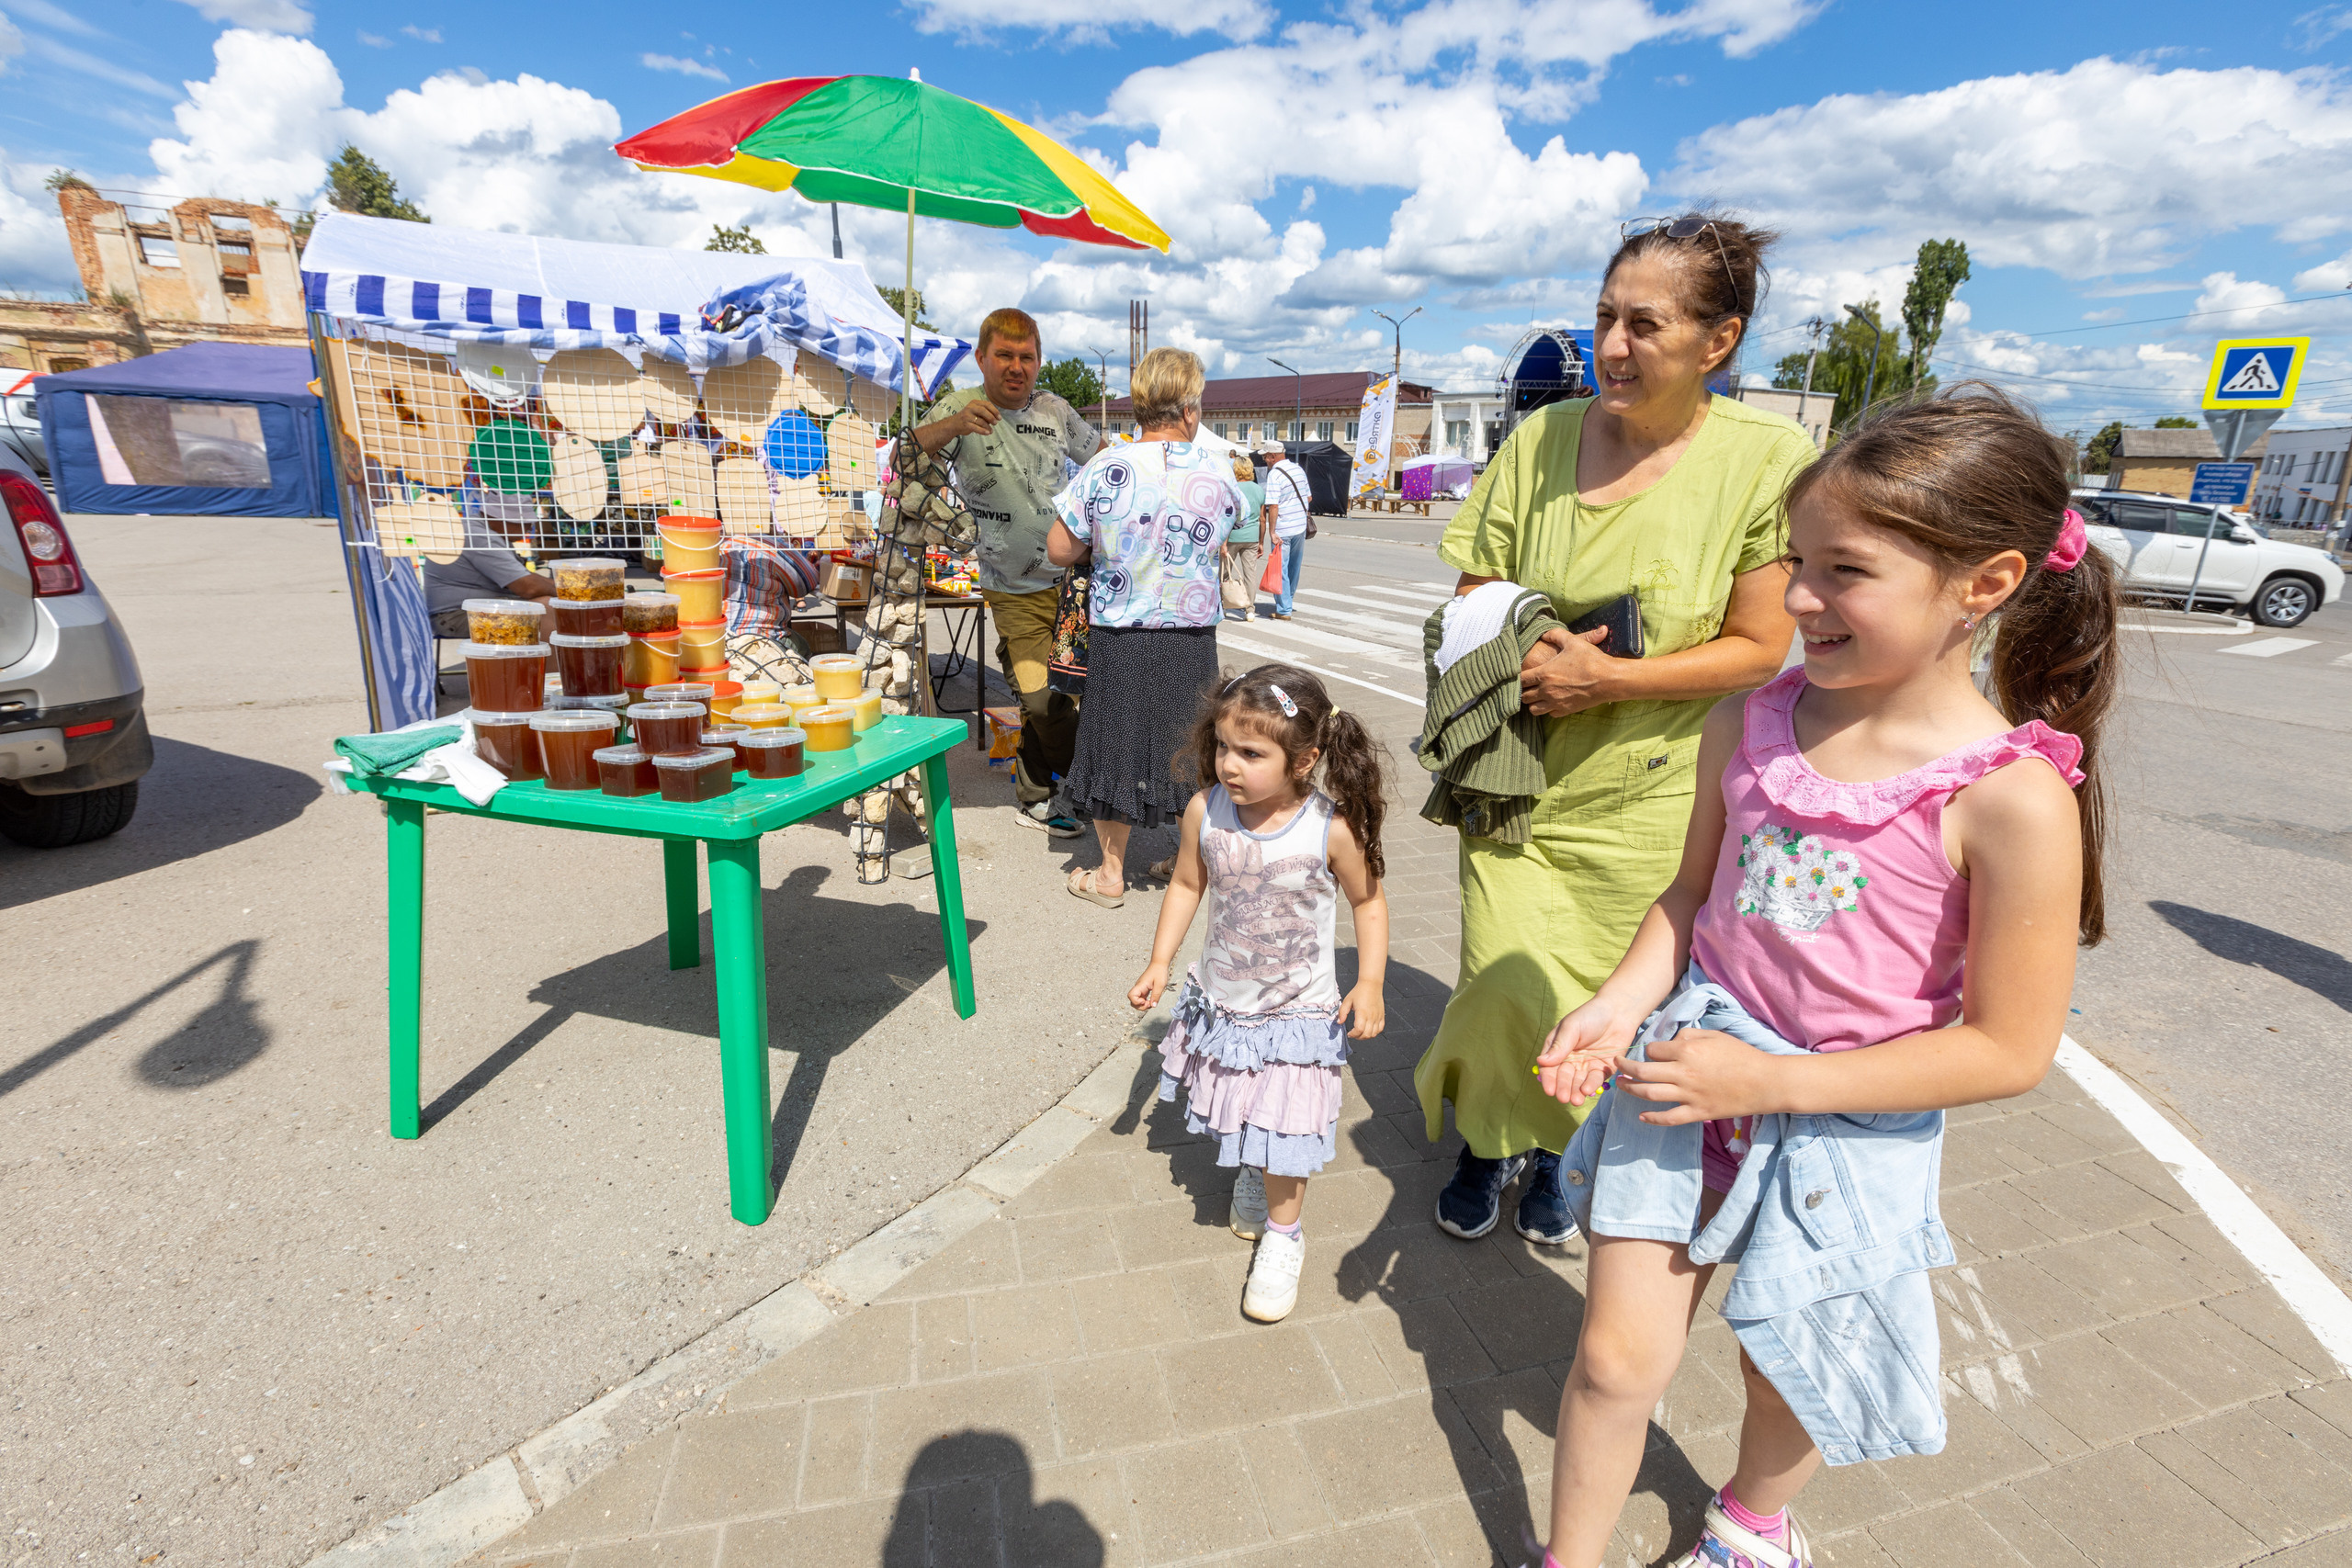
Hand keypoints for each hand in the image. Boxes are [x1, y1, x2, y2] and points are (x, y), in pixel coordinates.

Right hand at [943, 400, 1001, 440]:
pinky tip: (987, 433)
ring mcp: (967, 416)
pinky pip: (976, 428)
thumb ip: (984, 413)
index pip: (987, 404)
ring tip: (991, 430)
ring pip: (981, 421)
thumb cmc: (968, 417)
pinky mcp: (965, 424)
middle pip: (984, 411)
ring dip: (988, 427)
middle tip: (996, 423)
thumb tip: (996, 417)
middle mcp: (970, 408)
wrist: (954, 424)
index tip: (999, 417)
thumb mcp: (975, 411)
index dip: (995, 411)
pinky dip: (983, 431)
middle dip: (991, 417)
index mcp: (974, 403)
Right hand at [1128, 962, 1168, 1012]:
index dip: (1137, 1002)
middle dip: (1140, 1006)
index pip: (1131, 996)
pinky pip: (1141, 998)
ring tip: (1151, 1002)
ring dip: (1143, 1005)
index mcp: (1140, 985)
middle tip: (1150, 1004)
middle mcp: (1138, 987)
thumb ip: (1156, 996)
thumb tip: (1153, 1006)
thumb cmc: (1159, 972)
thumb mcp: (1160, 985)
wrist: (1159, 964)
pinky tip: (1152, 1000)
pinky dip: (1146, 1001)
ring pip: (1137, 1000)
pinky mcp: (1144, 989)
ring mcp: (1141, 989)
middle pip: (1132, 1001)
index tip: (1145, 1002)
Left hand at [1336, 982, 1384, 1039]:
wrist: (1371, 984)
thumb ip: (1342, 1012)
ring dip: (1366, 1036)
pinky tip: (1368, 1029)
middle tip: (1353, 1034)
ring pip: (1374, 1034)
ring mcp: (1378, 1016)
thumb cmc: (1359, 992)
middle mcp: (1371, 1016)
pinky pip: (1380, 1029)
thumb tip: (1339, 1022)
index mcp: (1362, 1013)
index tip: (1349, 1033)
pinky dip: (1374, 1032)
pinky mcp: (1382, 1016)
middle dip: (1358, 1037)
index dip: (1353, 1034)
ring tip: (1360, 1032)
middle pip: (1366, 1034)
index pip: (1359, 1030)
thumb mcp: (1347, 1001)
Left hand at [1518, 626, 1616, 715]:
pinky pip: (1550, 714)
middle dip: (1525, 691)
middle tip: (1531, 685)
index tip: (1524, 675)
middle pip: (1524, 697)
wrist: (1609, 679)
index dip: (1520, 677)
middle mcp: (1547, 691)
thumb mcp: (1572, 641)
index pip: (1521, 680)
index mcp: (1544, 674)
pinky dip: (1549, 709)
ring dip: (1534, 702)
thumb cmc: (1591, 660)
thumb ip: (1555, 635)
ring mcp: (1556, 703)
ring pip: (1534, 710)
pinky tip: (1554, 700)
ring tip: (1540, 695)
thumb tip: (1545, 634)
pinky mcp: (1566, 710)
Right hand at [1533, 995, 1638, 1105]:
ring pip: (1578, 1082)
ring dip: (1576, 1092)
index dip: (1549, 1079)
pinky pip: (1596, 1080)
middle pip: (1564, 1077)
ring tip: (1576, 1100)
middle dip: (1563, 1088)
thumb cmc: (1591, 1015)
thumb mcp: (1572, 1027)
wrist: (1619, 1011)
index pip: (1550, 1067)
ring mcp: (1586, 1066)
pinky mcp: (1603, 1070)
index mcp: (1558, 1049)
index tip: (1549, 1090)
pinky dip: (1591, 1086)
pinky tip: (1587, 1090)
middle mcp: (1571, 1060)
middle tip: (1563, 1098)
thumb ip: (1559, 1045)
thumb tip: (1541, 1061)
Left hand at [1610, 1027, 1785, 1125]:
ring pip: (1650, 1094)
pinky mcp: (1698, 1112)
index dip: (1648, 1050)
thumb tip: (1671, 1039)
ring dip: (1631, 1090)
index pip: (1653, 1050)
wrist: (1766, 1082)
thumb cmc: (1742, 1055)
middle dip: (1625, 1067)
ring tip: (1619, 1086)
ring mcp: (1689, 1095)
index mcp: (1688, 1050)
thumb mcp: (1715, 1036)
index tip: (1648, 1053)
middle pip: (1643, 1071)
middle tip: (1616, 1065)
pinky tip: (1641, 1116)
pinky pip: (1669, 1118)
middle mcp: (1684, 1073)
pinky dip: (1652, 1119)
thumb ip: (1689, 1035)